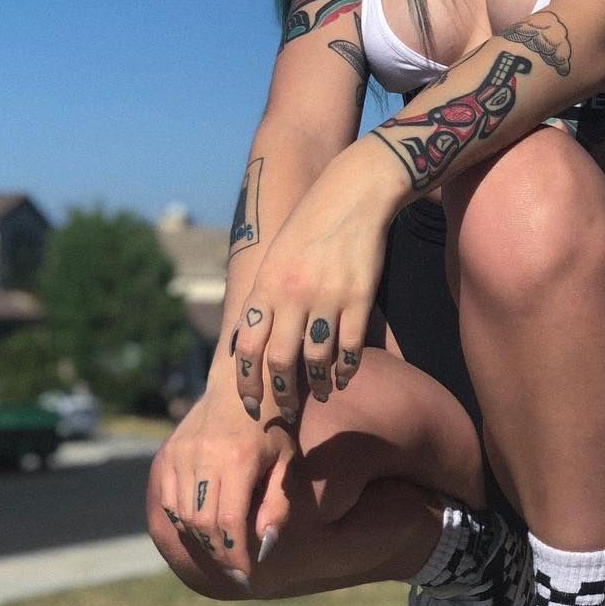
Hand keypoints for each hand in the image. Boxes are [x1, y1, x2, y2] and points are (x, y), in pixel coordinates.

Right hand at [150, 379, 292, 585]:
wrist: (241, 387)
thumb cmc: (272, 429)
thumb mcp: (286, 464)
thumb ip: (277, 506)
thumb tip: (265, 547)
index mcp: (237, 459)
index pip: (228, 523)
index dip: (235, 555)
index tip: (247, 576)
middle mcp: (204, 456)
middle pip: (201, 523)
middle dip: (218, 553)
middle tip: (234, 569)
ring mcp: (182, 453)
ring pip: (181, 515)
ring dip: (201, 539)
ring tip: (221, 549)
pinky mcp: (169, 453)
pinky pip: (168, 500)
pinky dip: (182, 519)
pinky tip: (202, 525)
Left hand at [232, 146, 396, 423]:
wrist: (353, 194)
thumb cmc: (310, 225)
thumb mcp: (276, 257)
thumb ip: (263, 298)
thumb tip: (245, 341)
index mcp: (266, 285)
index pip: (247, 347)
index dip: (246, 382)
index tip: (250, 405)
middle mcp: (292, 294)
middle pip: (280, 360)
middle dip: (281, 394)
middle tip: (286, 411)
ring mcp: (327, 297)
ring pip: (316, 359)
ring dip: (316, 384)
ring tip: (319, 392)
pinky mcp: (359, 297)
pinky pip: (350, 347)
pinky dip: (346, 368)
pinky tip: (344, 374)